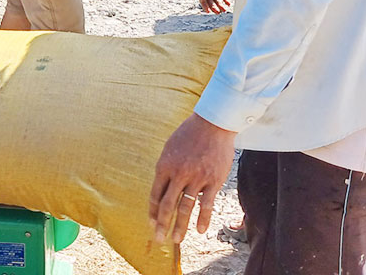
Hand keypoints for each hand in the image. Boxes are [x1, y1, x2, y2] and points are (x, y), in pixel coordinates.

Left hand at [150, 114, 237, 244]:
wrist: (213, 124)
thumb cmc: (189, 134)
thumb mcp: (170, 148)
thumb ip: (166, 168)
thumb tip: (162, 188)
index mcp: (165, 166)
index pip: (155, 195)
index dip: (153, 212)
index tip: (152, 224)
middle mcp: (179, 174)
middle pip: (168, 205)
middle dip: (162, 225)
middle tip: (159, 240)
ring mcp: (196, 178)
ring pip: (186, 208)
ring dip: (180, 226)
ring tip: (176, 240)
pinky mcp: (213, 180)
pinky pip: (206, 205)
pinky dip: (203, 219)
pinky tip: (200, 230)